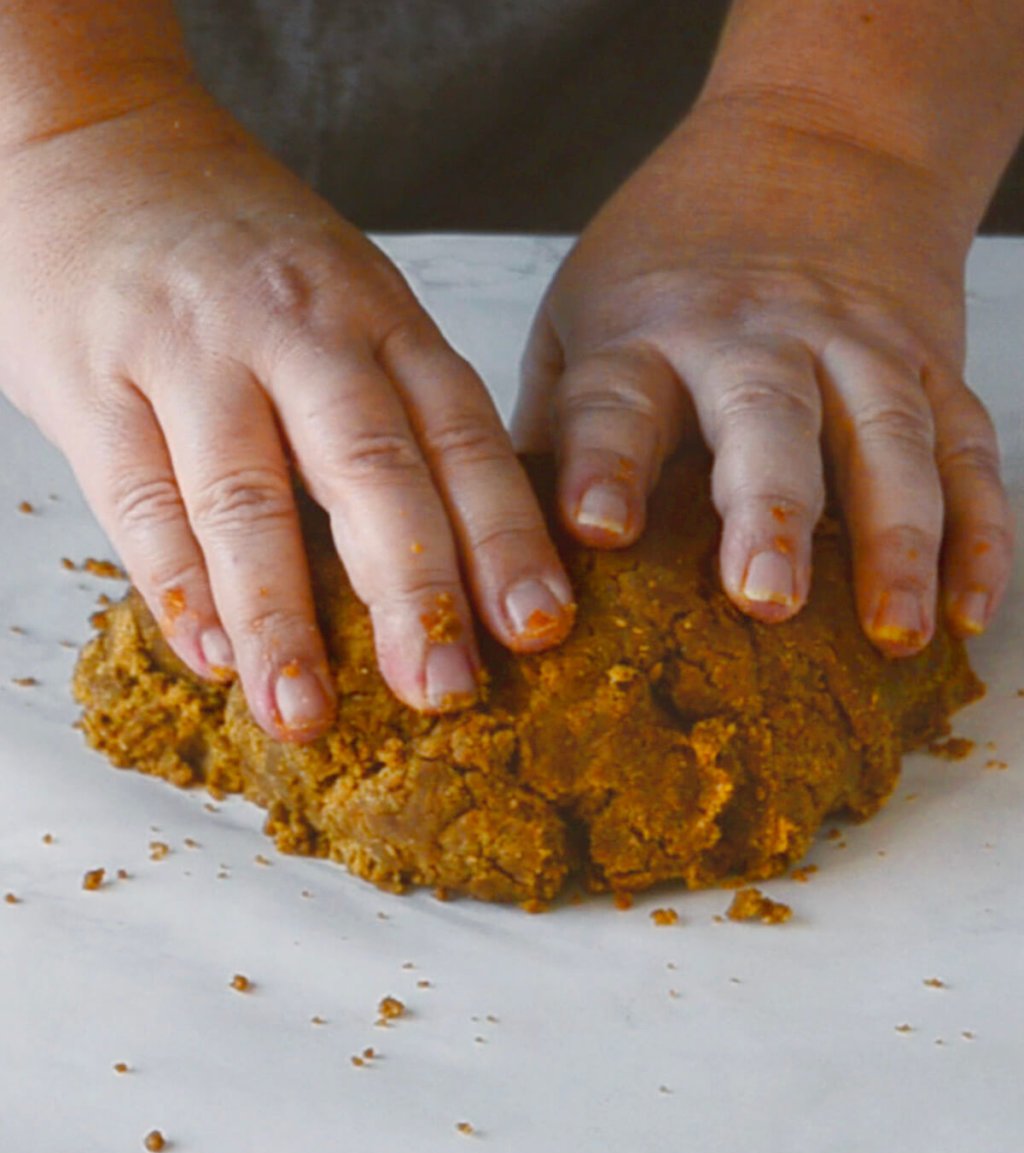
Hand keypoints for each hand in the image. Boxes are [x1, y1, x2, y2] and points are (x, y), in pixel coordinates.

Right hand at [0, 86, 574, 740]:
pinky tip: (212, 659)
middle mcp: (293, 328)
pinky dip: (177, 585)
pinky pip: (139, 496)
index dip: (504, 533)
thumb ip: (396, 409)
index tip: (540, 627)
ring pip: (247, 497)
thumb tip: (468, 561)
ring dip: (282, 617)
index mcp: (374, 313)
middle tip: (445, 691)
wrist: (86, 134)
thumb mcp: (343, 296)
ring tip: (307, 713)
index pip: (458, 431)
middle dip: (415, 589)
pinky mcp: (92, 380)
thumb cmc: (236, 247)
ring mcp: (189, 352)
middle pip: (370, 467)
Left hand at [512, 99, 1013, 653]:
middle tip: (765, 598)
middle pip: (767, 420)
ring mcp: (855, 347)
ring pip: (888, 440)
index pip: (618, 400)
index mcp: (644, 332)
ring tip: (893, 632)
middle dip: (768, 510)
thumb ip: (552, 424)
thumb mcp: (581, 312)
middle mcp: (753, 337)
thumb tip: (495, 552)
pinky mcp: (931, 365)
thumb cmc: (672, 257)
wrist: (820, 134)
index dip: (604, 464)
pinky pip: (967, 451)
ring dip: (896, 540)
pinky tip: (968, 610)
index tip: (595, 530)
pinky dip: (978, 534)